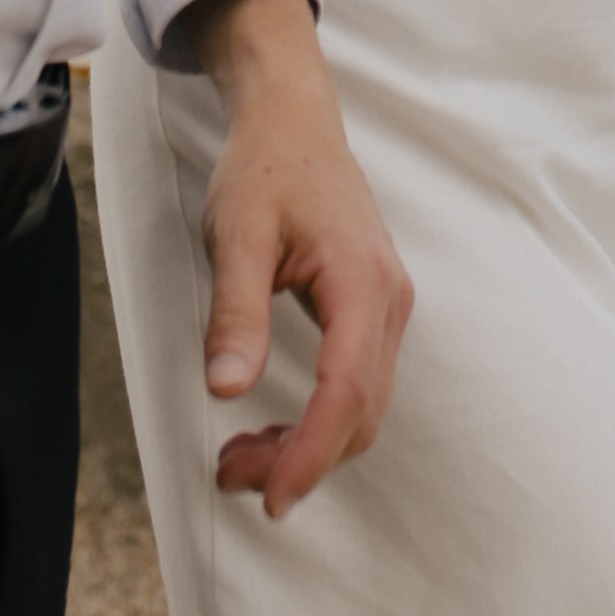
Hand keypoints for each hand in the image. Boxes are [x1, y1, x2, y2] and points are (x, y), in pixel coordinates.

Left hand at [184, 0, 412, 520]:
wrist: (292, 119)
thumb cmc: (264, 169)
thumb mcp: (237, 235)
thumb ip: (235, 312)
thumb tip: (226, 390)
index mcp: (361, 280)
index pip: (346, 390)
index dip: (311, 453)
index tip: (271, 496)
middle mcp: (388, 299)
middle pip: (360, 410)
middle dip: (301, 459)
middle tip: (230, 474)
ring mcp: (386, 305)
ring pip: (362, 405)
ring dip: (308, 445)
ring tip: (239, 458)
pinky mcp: (372, 309)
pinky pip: (357, 383)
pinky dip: (318, 420)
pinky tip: (271, 427)